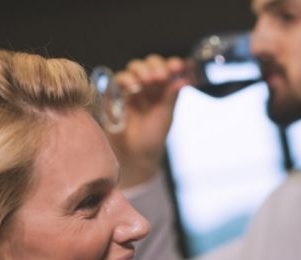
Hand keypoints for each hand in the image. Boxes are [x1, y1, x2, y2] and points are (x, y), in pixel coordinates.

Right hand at [107, 55, 190, 187]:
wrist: (135, 154)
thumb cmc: (152, 136)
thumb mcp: (165, 115)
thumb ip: (172, 96)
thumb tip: (184, 79)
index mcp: (163, 89)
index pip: (167, 69)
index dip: (172, 65)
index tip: (178, 66)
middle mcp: (148, 86)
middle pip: (150, 64)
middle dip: (156, 66)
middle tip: (161, 76)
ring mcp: (131, 89)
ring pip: (135, 68)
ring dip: (142, 70)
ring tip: (148, 81)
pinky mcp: (116, 94)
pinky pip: (118, 79)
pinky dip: (126, 78)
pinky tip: (133, 84)